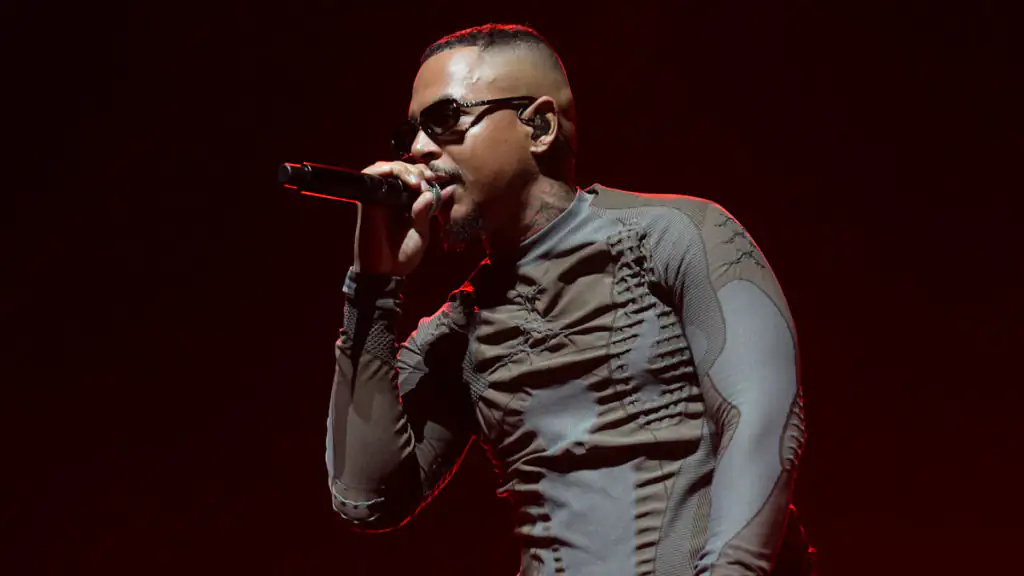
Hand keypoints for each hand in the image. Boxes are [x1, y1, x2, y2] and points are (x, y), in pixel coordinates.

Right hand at [352, 161, 445, 276]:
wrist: (386, 272)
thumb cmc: (403, 255)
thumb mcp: (422, 232)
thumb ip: (427, 211)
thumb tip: (442, 191)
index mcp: (404, 203)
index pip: (413, 176)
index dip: (424, 173)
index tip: (436, 181)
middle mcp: (390, 197)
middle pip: (400, 168)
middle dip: (416, 169)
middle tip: (426, 179)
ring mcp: (377, 198)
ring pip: (386, 168)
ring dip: (403, 169)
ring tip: (417, 181)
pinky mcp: (367, 200)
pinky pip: (371, 176)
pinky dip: (384, 170)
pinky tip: (401, 177)